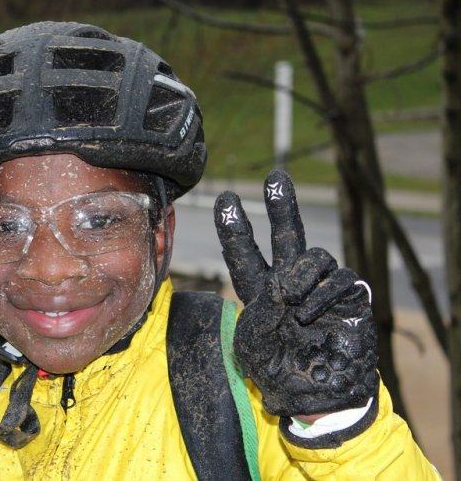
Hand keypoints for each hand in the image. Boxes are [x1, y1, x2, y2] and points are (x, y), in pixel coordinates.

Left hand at [214, 170, 376, 417]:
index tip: (225, 200)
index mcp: (261, 294)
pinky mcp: (351, 300)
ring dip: (299, 274)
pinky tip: (310, 312)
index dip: (236, 230)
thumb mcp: (250, 340)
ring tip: (289, 301)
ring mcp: (321, 290)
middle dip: (282, 207)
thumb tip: (281, 281)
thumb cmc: (278, 373)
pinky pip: (341, 278)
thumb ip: (260, 304)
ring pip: (316, 255)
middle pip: (287, 237)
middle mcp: (291, 285)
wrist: (317, 396)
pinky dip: (324, 292)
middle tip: (275, 179)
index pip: (246, 255)